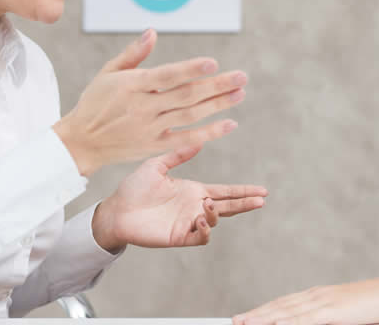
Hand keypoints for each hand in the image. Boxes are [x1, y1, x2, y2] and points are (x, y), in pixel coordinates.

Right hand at [53, 29, 247, 175]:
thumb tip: (153, 32)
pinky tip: (229, 123)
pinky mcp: (153, 146)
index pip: (167, 76)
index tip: (213, 62)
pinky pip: (186, 139)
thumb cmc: (95, 102)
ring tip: (239, 93)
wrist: (80, 141)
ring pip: (190, 115)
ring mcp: (149, 128)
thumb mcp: (108, 73)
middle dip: (216, 85)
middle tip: (242, 76)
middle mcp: (142, 107)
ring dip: (218, 105)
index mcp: (132, 86)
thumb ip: (133, 54)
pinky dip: (209, 133)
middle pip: (186, 95)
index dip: (190, 70)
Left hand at [91, 145, 266, 251]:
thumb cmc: (133, 188)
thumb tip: (200, 139)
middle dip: (245, 203)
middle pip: (227, 206)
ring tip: (207, 205)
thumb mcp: (157, 165)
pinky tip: (199, 219)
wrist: (115, 210)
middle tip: (261, 200)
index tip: (263, 190)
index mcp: (193, 189)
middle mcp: (194, 206)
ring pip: (215, 221)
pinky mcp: (178, 236)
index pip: (225, 191)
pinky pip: (200, 237)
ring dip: (216, 213)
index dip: (243, 191)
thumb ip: (178, 154)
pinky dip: (205, 230)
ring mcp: (188, 222)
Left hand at [233, 272, 378, 324]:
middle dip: (255, 314)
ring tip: (245, 323)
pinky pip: (305, 318)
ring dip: (263, 317)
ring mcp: (323, 302)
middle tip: (235, 320)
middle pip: (279, 306)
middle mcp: (315, 295)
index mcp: (317, 296)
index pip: (283, 304)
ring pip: (286, 311)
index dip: (263, 311)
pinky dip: (286, 321)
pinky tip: (272, 323)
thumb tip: (311, 324)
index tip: (246, 317)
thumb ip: (325, 319)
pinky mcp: (332, 310)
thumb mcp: (344, 313)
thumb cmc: (372, 306)